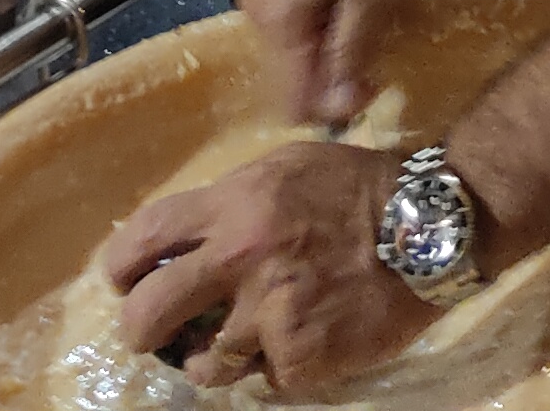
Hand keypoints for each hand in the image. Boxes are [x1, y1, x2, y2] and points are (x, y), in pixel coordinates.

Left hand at [106, 139, 429, 387]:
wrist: (430, 226)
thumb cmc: (358, 189)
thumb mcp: (288, 169)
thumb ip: (234, 202)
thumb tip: (187, 240)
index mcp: (234, 206)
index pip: (143, 239)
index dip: (119, 267)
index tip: (123, 281)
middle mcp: (240, 260)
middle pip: (148, 315)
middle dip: (141, 331)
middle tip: (155, 334)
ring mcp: (269, 316)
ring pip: (204, 366)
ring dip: (213, 360)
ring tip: (238, 345)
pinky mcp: (300, 359)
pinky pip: (266, 380)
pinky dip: (277, 367)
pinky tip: (300, 343)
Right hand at [241, 0, 407, 122]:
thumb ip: (350, 54)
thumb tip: (336, 110)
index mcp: (275, 25)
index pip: (294, 102)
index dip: (335, 107)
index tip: (374, 83)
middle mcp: (255, 14)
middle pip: (295, 74)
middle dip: (336, 72)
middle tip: (379, 41)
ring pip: (298, 45)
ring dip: (333, 42)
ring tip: (369, 11)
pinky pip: (297, 18)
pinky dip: (325, 18)